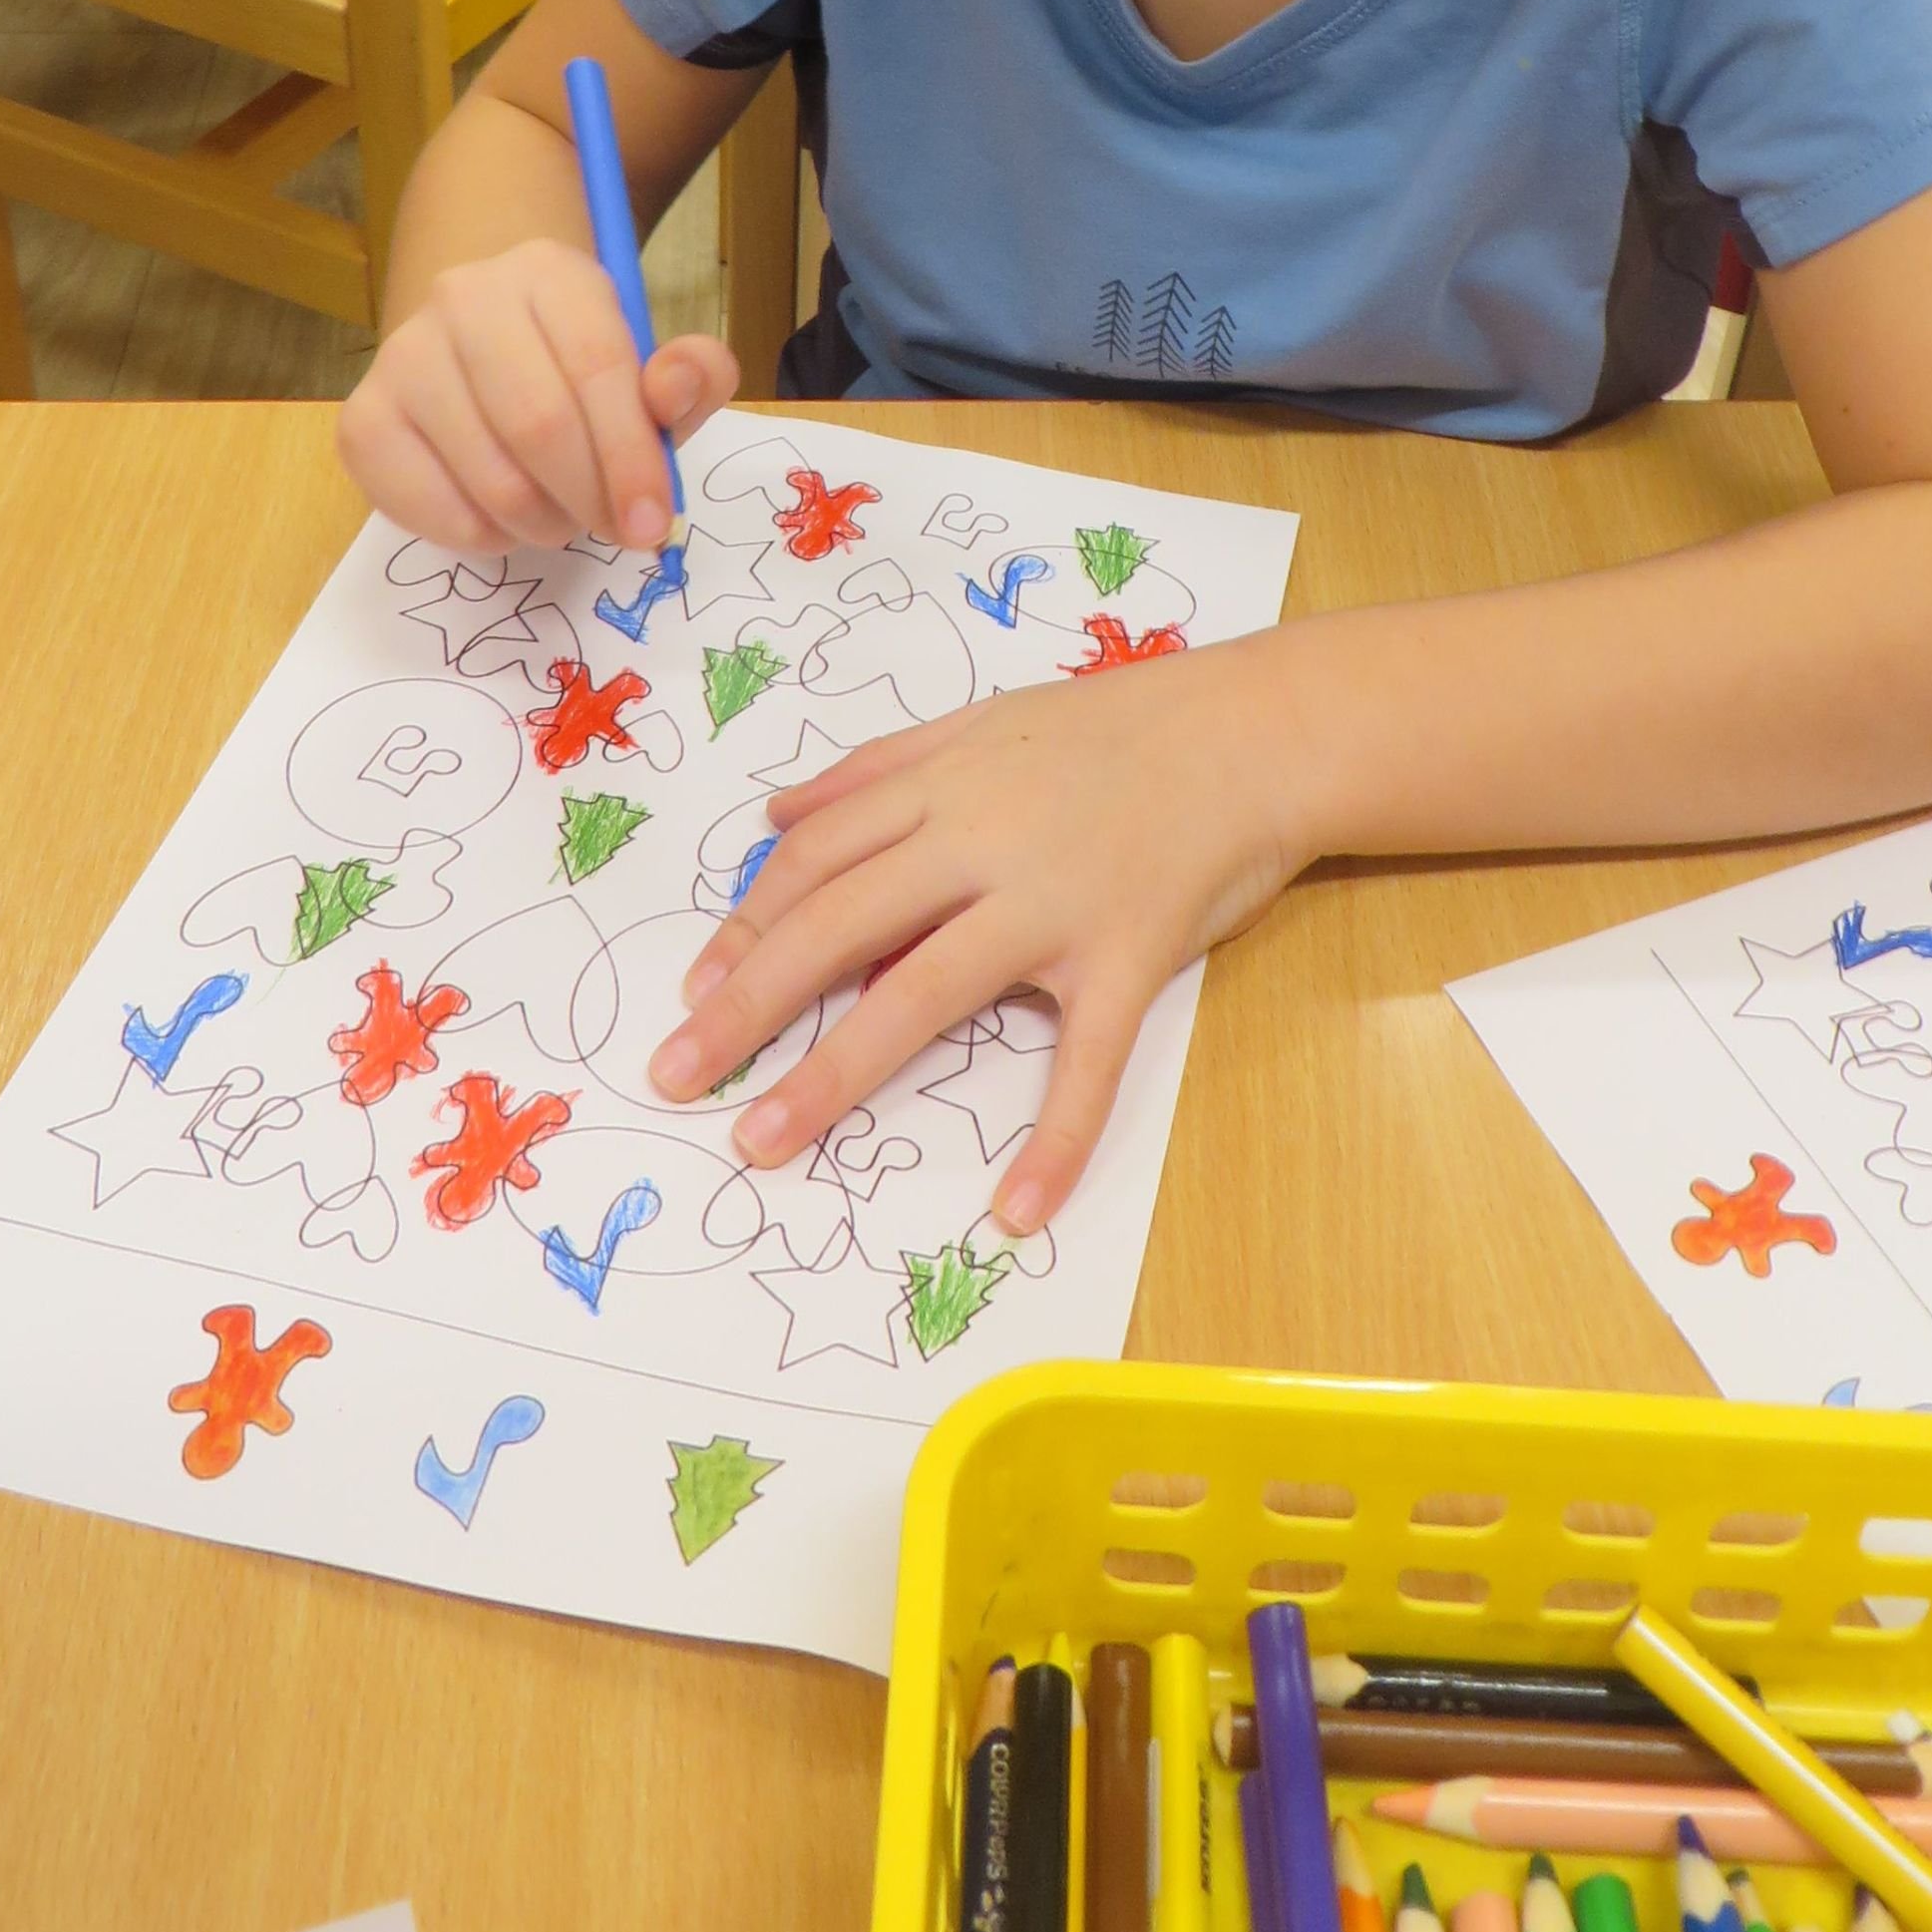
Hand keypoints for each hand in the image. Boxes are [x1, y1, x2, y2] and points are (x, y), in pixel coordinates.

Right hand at [336, 239, 734, 554]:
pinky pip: (432, 508)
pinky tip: (504, 518)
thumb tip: (677, 386)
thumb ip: (689, 378)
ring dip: (543, 524)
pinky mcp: (362, 420)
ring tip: (562, 517)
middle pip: (537, 423)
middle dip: (590, 498)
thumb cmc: (580, 369)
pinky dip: (483, 536)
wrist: (482, 351)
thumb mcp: (651, 364)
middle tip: (614, 530)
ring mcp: (402, 355)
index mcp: (547, 271)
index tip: (655, 523)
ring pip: (489, 477)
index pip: (596, 365)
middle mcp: (463, 297)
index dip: (632, 456)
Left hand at [645, 636, 1309, 1230]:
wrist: (1254, 731)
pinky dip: (1054, 1138)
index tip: (696, 993)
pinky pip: (1085, 1061)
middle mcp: (980, 843)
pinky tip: (1015, 1211)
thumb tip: (775, 812)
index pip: (815, 861)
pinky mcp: (1127, 956)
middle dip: (748, 1005)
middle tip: (676, 1075)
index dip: (748, 929)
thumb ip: (880, 766)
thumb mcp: (986, 720)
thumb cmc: (1122, 728)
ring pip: (923, 994)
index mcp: (942, 788)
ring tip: (762, 1140)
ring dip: (834, 1074)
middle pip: (837, 926)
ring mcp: (1052, 903)